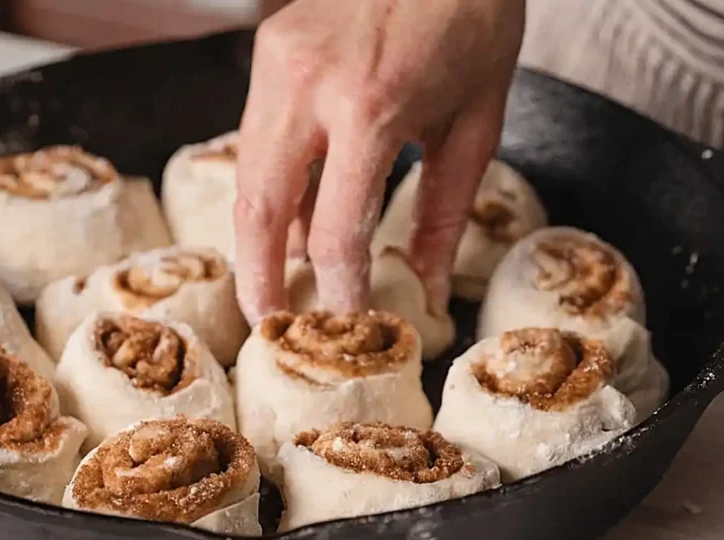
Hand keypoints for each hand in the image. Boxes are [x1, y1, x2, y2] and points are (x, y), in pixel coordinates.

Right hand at [233, 0, 525, 321]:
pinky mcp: (269, 50)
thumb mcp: (476, 119)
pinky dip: (273, 185)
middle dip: (259, 277)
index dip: (336, 289)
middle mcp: (307, 87)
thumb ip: (442, 209)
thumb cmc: (472, 15)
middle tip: (268, 324)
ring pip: (247, 173)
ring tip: (280, 279)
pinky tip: (296, 215)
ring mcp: (277, 64)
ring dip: (260, 233)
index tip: (343, 323)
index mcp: (370, 106)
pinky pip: (259, 137)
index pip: (336, 230)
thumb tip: (423, 282)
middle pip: (259, 208)